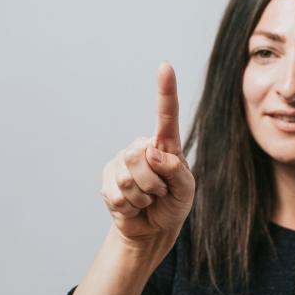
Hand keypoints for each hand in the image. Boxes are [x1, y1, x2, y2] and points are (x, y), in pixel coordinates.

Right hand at [100, 62, 194, 248]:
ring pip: (128, 177)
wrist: (153, 228)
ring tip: (147, 198)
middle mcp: (141, 148)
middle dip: (153, 182)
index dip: (165, 91)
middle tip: (159, 191)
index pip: (166, 115)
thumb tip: (152, 153)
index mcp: (166, 145)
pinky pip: (116, 195)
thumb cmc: (174, 204)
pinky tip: (133, 205)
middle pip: (139, 155)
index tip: (165, 66)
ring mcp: (121, 163)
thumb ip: (176, 170)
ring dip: (142, 196)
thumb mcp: (186, 189)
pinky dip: (130, 207)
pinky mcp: (107, 180)